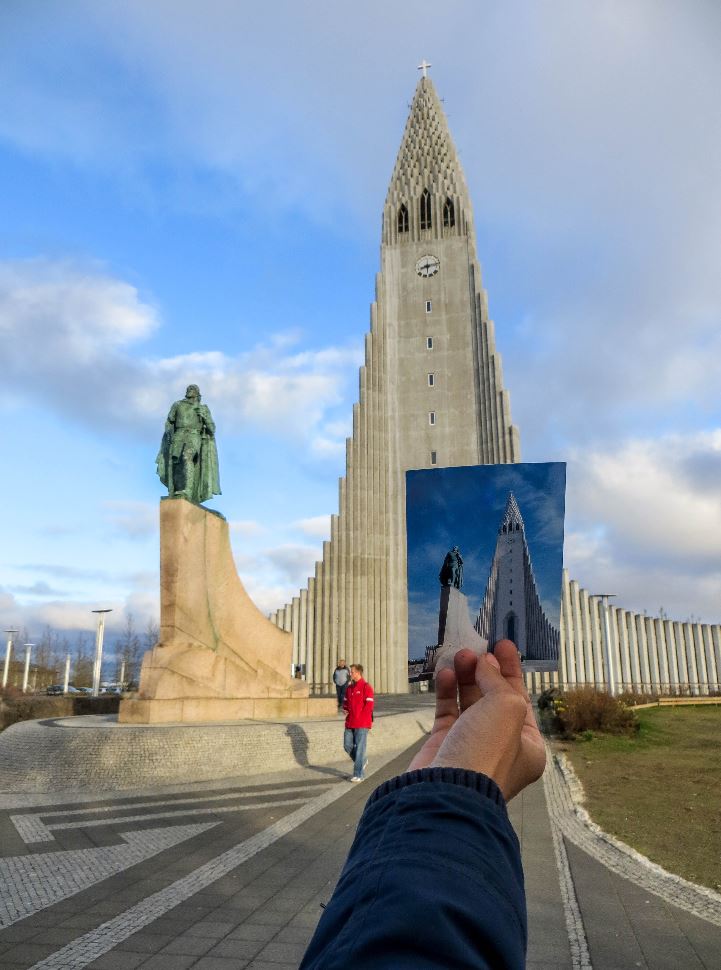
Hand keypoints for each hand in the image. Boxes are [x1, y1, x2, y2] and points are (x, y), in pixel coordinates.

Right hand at [408, 641, 545, 800]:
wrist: (446, 789)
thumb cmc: (487, 751)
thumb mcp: (507, 707)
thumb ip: (498, 681)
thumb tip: (484, 664)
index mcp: (527, 745)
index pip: (521, 698)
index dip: (512, 670)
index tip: (502, 645)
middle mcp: (500, 745)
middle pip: (494, 697)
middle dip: (486, 670)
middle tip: (476, 648)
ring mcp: (471, 744)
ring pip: (469, 701)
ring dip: (465, 676)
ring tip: (459, 655)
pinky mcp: (444, 744)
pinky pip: (448, 710)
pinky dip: (447, 691)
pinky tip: (446, 674)